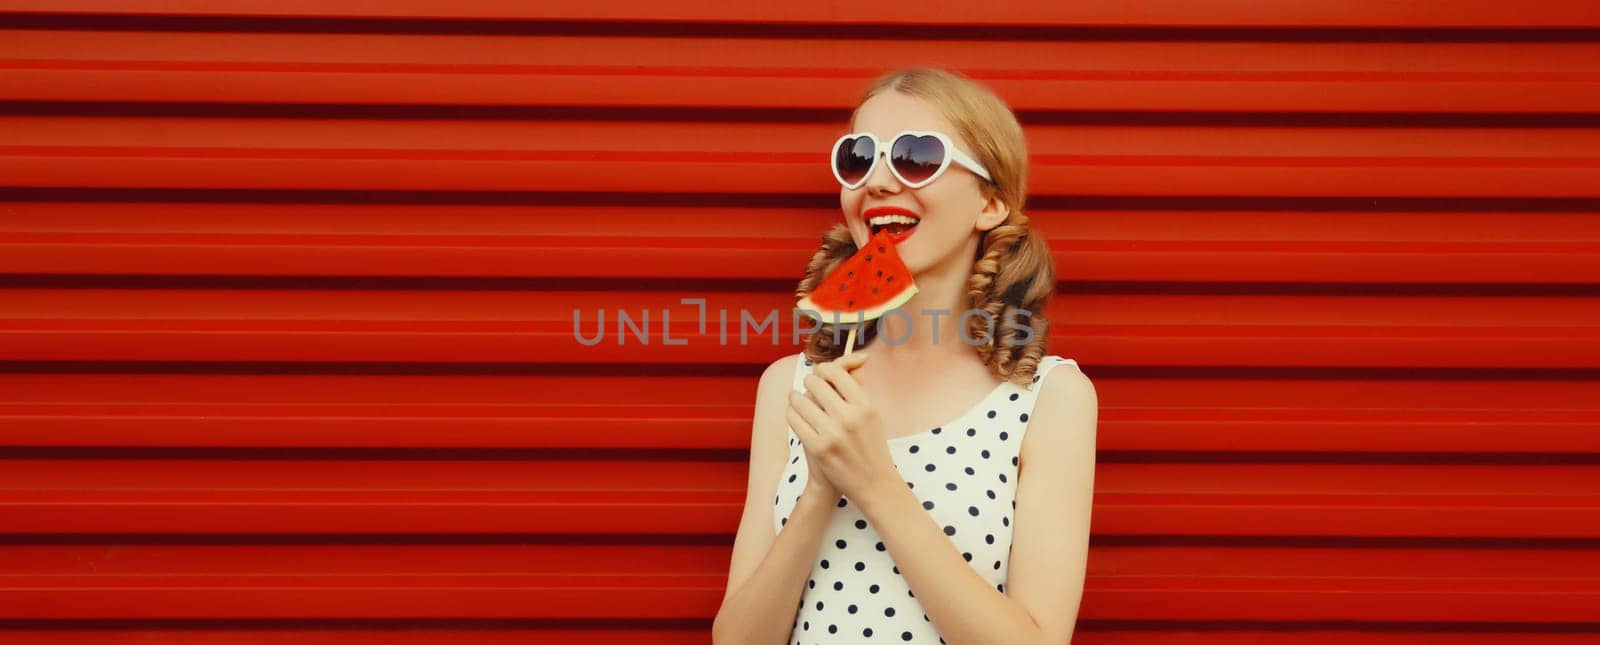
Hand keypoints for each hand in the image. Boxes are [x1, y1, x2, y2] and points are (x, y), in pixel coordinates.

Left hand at [785, 351, 897, 500]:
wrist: (873, 483)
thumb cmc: (871, 444)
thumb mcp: (873, 413)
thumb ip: (859, 386)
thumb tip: (850, 358)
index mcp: (865, 405)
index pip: (835, 372)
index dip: (824, 370)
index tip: (822, 375)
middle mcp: (849, 417)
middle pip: (814, 382)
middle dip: (810, 383)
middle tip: (811, 389)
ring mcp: (832, 433)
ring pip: (799, 398)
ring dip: (797, 397)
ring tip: (799, 400)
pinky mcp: (818, 448)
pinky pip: (793, 418)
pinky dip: (792, 413)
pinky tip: (797, 415)